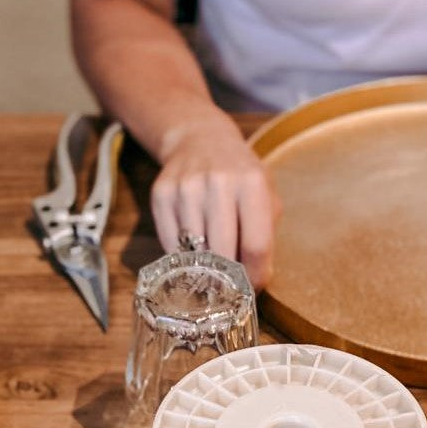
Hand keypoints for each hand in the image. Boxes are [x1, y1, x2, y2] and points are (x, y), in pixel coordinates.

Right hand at [151, 111, 278, 287]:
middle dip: (229, 280)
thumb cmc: (239, 175)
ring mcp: (186, 188)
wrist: (200, 139)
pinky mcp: (162, 196)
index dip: (255, 276)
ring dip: (205, 270)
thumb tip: (254, 281)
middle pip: (223, 253)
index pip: (255, 246)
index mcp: (251, 183)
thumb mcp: (265, 195)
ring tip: (213, 269)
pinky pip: (171, 246)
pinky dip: (183, 258)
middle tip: (232, 288)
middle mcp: (218, 183)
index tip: (253, 288)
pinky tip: (193, 251)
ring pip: (195, 253)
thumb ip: (265, 234)